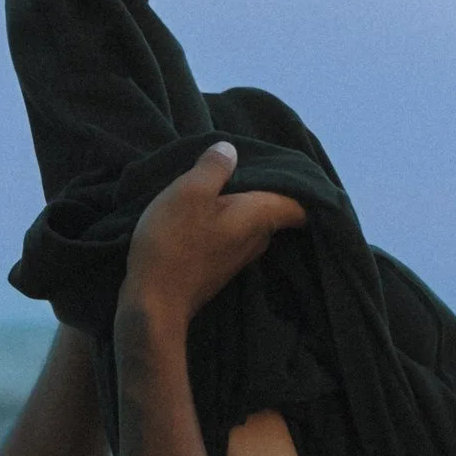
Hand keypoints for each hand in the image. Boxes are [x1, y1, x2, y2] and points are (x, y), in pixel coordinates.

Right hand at [122, 143, 307, 323]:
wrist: (153, 306)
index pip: (301, 204)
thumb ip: (213, 168)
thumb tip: (230, 150)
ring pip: (250, 224)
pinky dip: (224, 223)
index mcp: (259, 216)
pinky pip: (231, 237)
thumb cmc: (174, 244)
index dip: (302, 186)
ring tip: (219, 188)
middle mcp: (257, 240)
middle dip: (263, 190)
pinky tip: (204, 215)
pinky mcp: (218, 270)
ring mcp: (238, 259)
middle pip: (273, 210)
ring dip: (239, 206)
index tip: (291, 169)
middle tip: (245, 168)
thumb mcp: (189, 192)